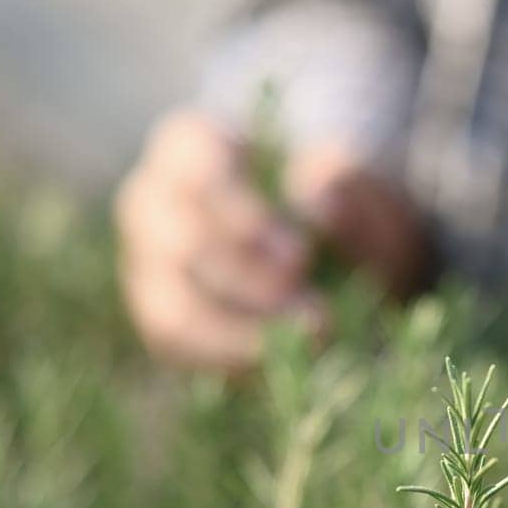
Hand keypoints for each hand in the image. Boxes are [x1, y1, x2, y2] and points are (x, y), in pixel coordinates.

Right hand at [117, 111, 428, 369]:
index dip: (241, 216)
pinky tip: (279, 361)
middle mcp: (154, 202)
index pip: (193, 169)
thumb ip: (347, 182)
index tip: (300, 256)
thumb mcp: (360, 186)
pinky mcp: (157, 313)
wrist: (329, 251)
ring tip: (306, 341)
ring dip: (239, 334)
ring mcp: (147, 261)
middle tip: (318, 313)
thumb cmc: (336, 203)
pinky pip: (172, 344)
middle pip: (177, 244)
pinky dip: (226, 358)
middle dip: (250, 285)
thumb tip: (316, 194)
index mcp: (193, 146)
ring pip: (167, 304)